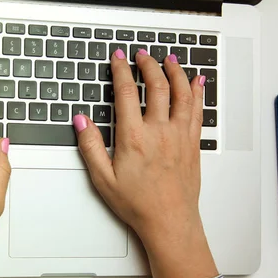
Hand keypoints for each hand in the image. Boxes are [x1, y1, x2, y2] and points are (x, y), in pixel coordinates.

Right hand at [74, 49, 217, 277]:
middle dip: (148, 65)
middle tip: (142, 55)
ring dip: (175, 72)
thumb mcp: (103, 179)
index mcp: (135, 137)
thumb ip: (90, 146)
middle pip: (157, 86)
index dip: (121, 70)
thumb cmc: (138, 204)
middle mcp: (160, 131)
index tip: (118, 58)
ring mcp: (179, 135)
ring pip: (181, 93)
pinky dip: (196, 93)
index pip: (127, 93)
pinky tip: (197, 82)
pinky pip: (197, 110)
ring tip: (170, 59)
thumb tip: (81, 121)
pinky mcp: (192, 143)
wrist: (169, 221)